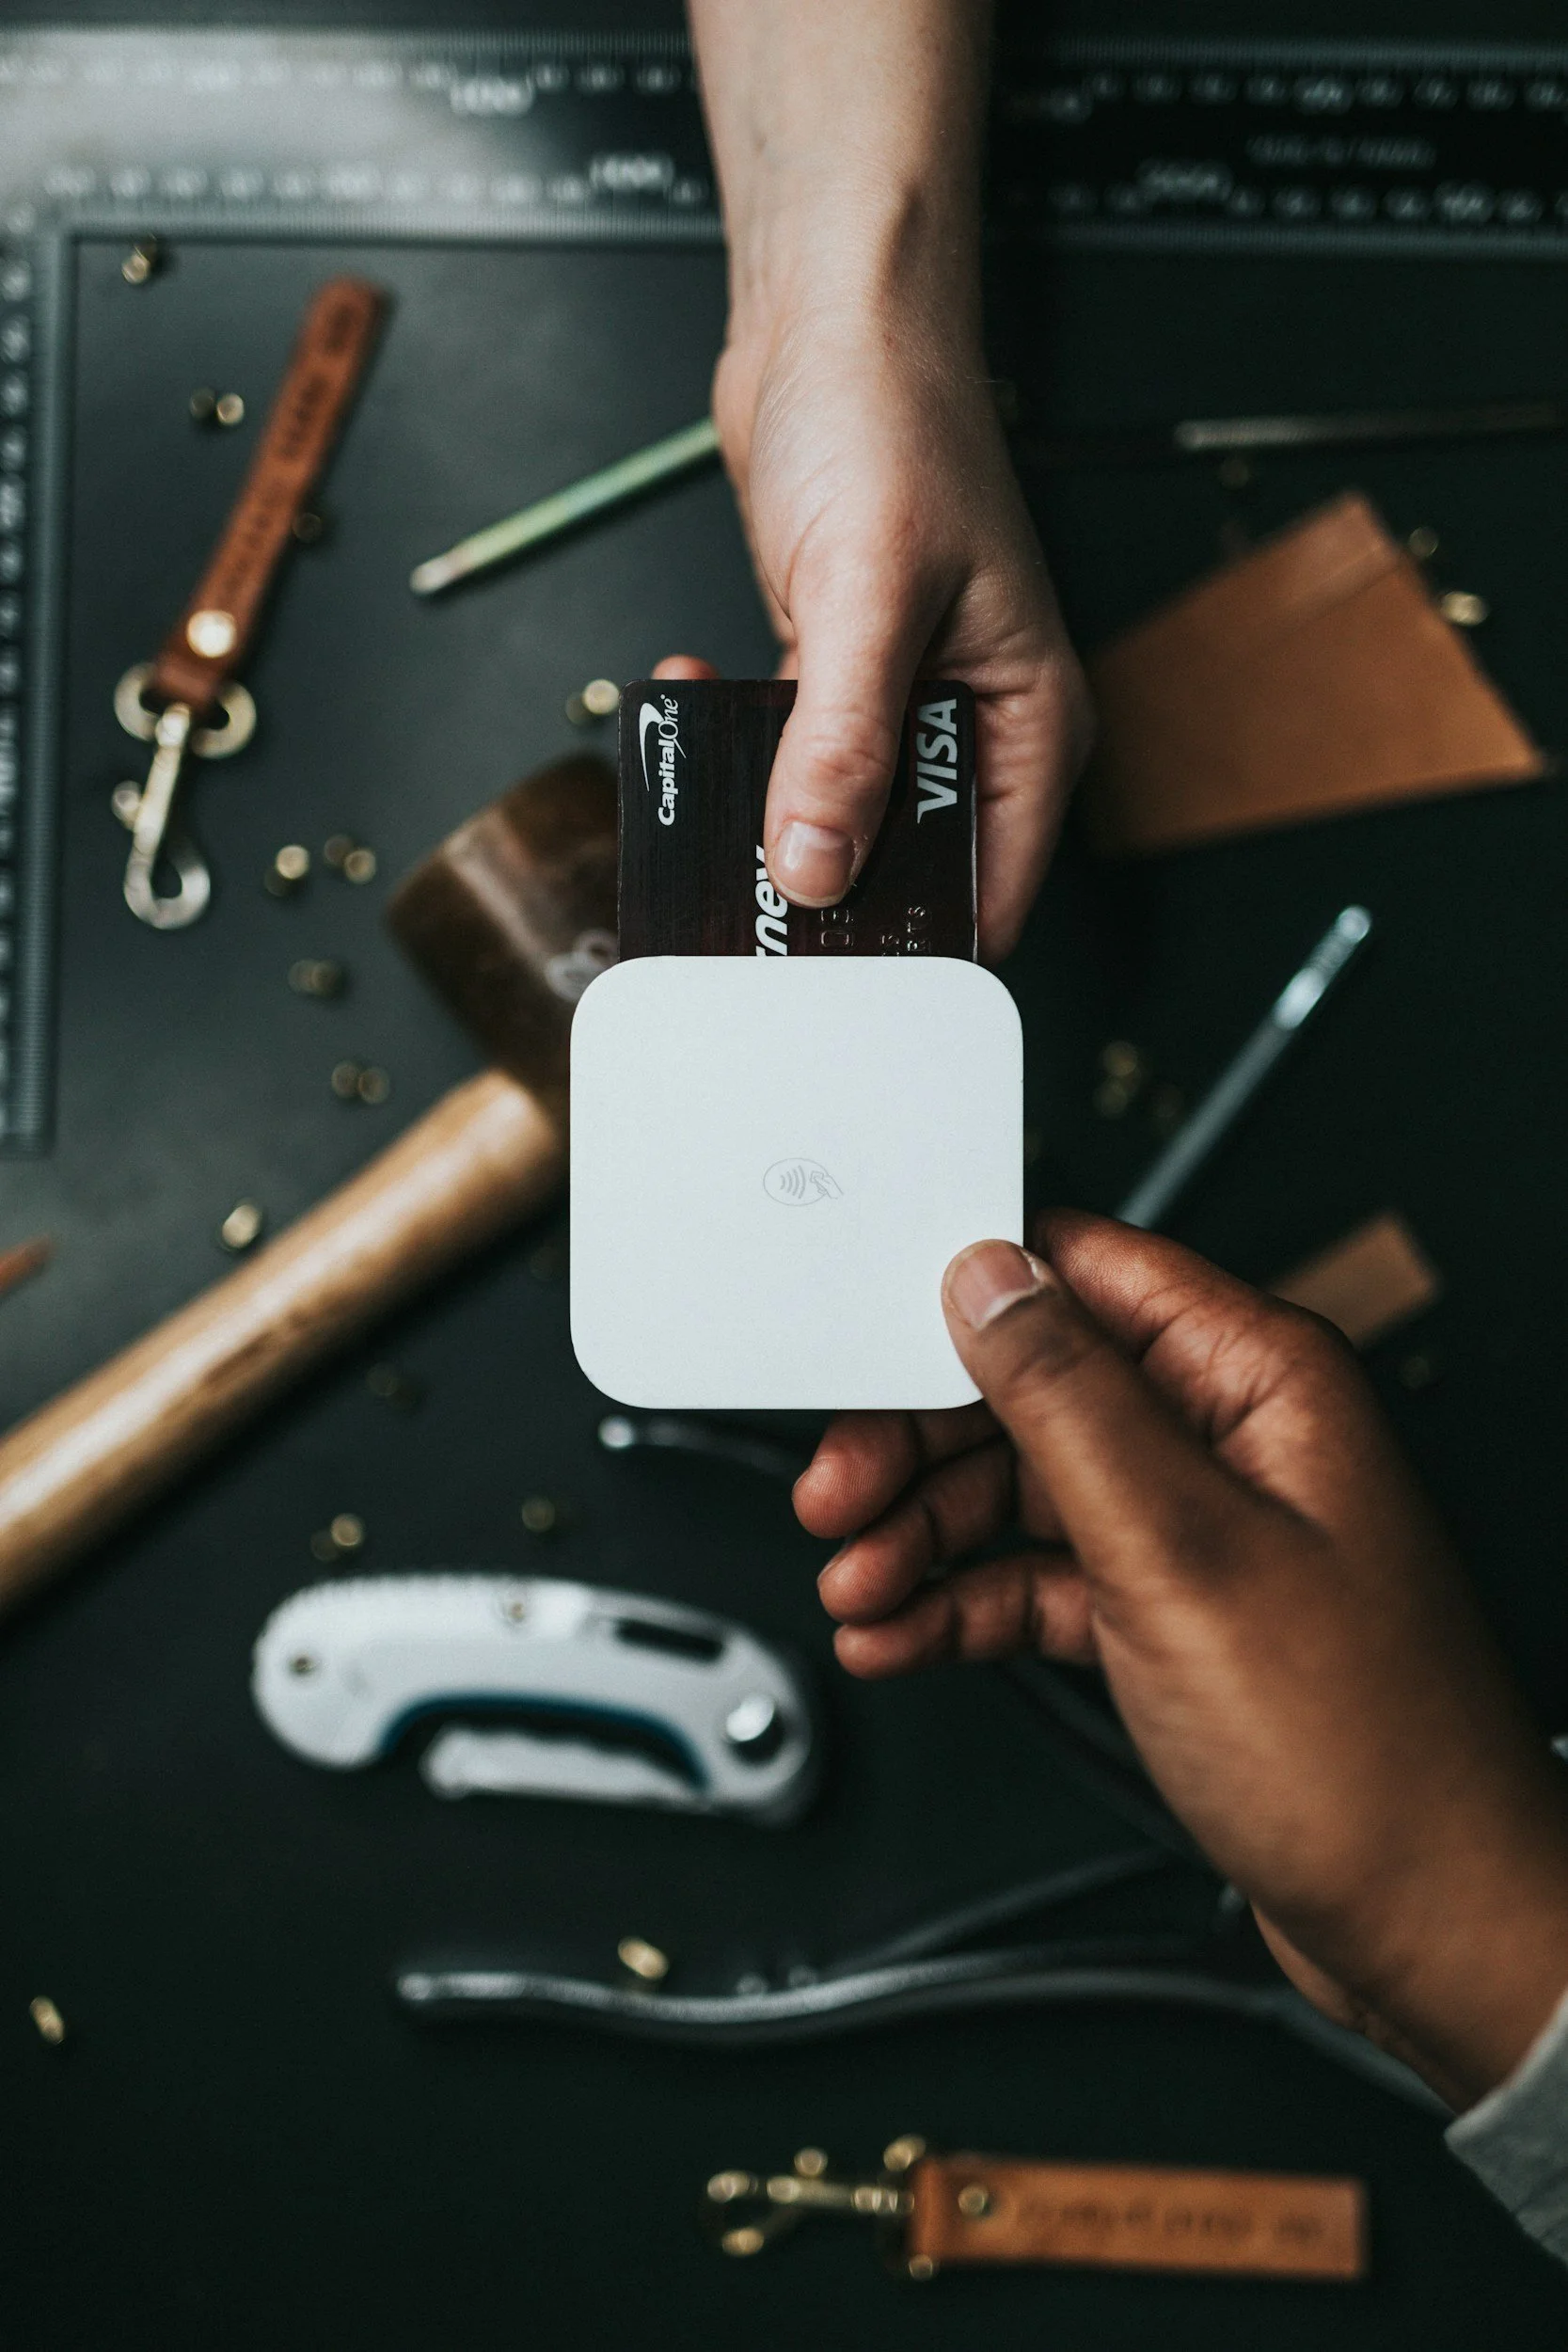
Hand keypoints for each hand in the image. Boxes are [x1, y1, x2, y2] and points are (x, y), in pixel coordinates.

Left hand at [712, 316, 1087, 960]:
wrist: (831, 317)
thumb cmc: (892, 418)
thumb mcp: (866, 595)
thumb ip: (839, 743)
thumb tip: (815, 865)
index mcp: (1025, 726)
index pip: (984, 895)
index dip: (908, 947)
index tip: (823, 974)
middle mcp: (967, 728)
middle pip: (898, 869)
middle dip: (818, 885)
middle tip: (732, 896)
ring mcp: (897, 706)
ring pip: (830, 816)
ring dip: (758, 813)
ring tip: (698, 796)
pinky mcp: (832, 676)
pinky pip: (780, 752)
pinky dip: (730, 744)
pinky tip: (690, 701)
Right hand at [798, 1212, 1567, 2105]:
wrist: (1429, 1927)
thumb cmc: (1367, 1754)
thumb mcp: (1179, 1552)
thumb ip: (1070, 1402)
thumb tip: (990, 1279)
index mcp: (1258, 1380)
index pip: (1082, 1277)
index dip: (963, 1306)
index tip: (864, 1355)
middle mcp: (1228, 1440)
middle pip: (1031, 1391)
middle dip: (919, 1446)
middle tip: (839, 1499)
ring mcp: (1198, 1530)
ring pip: (1022, 1490)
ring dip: (925, 1537)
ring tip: (860, 1589)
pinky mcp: (1171, 1616)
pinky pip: (1040, 1579)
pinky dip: (965, 1605)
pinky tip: (902, 1635)